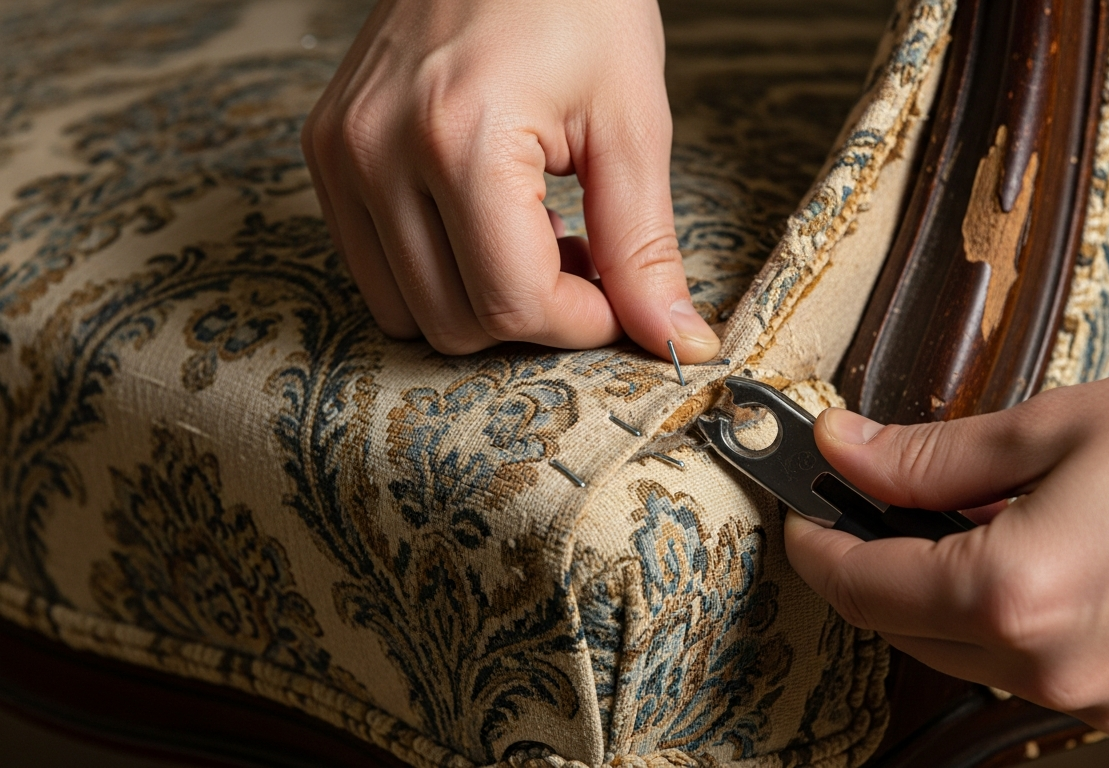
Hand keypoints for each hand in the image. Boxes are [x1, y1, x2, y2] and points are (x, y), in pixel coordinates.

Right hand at [301, 0, 719, 359]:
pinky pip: (373, 267)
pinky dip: (436, 270)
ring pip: (404, 310)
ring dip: (479, 298)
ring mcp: (340, 151)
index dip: (579, 322)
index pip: (512, 303)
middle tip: (583, 256)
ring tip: (536, 235)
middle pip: (454, 322)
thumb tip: (675, 339)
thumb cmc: (579, 2)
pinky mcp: (326, 150)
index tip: (617, 294)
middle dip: (532, 312)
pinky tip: (489, 220)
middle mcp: (377, 151)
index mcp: (459, 139)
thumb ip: (644, 245)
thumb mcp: (631, 122)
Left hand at [786, 337, 1108, 736]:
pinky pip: (1038, 673)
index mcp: (1019, 596)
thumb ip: (931, 458)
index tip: (805, 513)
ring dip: (939, 599)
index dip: (819, 545)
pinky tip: (1030, 563)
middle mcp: (1056, 669)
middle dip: (872, 571)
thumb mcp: (1052, 424)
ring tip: (956, 526)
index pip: (866, 586)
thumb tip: (850, 452)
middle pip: (907, 631)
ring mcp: (1107, 699)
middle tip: (869, 505)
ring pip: (968, 658)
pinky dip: (1009, 624)